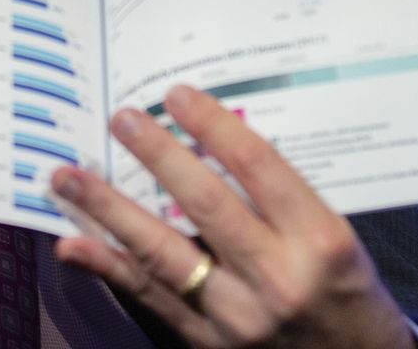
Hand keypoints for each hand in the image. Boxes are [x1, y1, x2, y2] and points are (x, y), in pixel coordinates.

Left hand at [51, 86, 413, 348]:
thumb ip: (284, 199)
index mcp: (320, 240)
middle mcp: (278, 277)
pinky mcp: (209, 342)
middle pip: (206, 205)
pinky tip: (72, 245)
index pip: (259, 168)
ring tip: (69, 177)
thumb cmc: (348, 294)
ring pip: (164, 254)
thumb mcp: (338, 238)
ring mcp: (239, 316)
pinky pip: (150, 297)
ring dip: (109, 211)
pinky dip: (108, 268)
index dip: (214, 126)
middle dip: (158, 156)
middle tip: (122, 119)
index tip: (177, 95)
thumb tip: (211, 143)